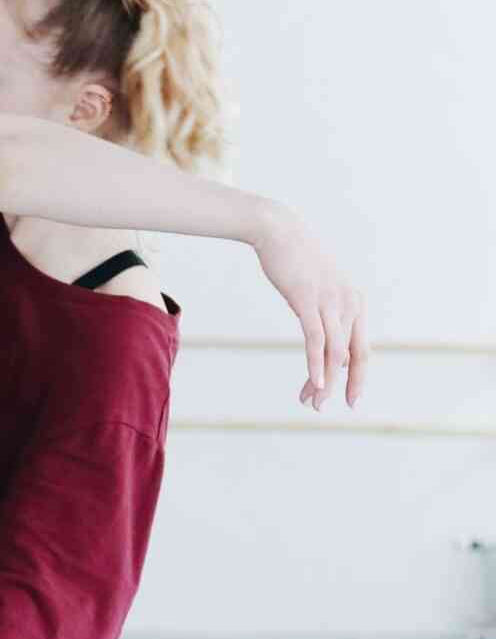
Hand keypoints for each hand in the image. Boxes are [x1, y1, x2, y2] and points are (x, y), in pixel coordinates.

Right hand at [251, 205, 368, 408]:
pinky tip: (315, 385)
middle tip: (330, 409)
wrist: (278, 229)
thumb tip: (332, 344)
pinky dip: (317, 366)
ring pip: (334, 353)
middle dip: (345, 386)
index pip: (361, 349)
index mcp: (355, 303)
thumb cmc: (294, 258)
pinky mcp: (308, 301)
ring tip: (313, 404)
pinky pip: (316, 341)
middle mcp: (350, 304)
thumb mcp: (318, 288)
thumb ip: (328, 314)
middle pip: (352, 356)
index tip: (350, 398)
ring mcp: (331, 302)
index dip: (358, 377)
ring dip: (324, 383)